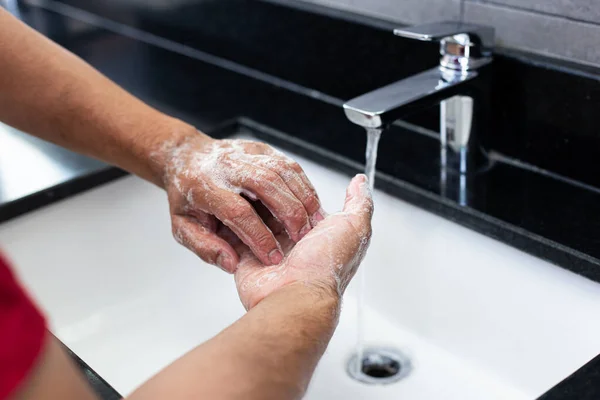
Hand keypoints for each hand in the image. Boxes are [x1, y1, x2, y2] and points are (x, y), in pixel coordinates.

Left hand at [160, 133, 323, 272]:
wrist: (187, 157)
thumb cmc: (187, 197)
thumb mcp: (182, 227)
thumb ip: (205, 247)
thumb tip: (232, 264)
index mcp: (204, 187)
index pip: (237, 211)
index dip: (258, 235)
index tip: (273, 257)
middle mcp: (226, 166)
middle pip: (265, 184)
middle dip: (289, 213)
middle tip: (302, 238)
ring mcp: (245, 153)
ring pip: (281, 170)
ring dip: (302, 197)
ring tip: (314, 222)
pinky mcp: (261, 148)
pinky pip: (288, 165)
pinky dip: (304, 185)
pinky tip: (311, 205)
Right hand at [232, 174, 372, 309]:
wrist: (296, 296)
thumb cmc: (326, 266)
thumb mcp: (354, 227)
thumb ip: (359, 203)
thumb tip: (360, 181)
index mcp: (317, 232)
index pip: (303, 200)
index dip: (296, 187)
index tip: (288, 177)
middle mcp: (293, 240)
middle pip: (276, 205)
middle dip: (270, 194)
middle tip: (264, 187)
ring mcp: (268, 247)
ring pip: (254, 213)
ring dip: (251, 204)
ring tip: (247, 193)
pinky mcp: (247, 255)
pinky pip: (233, 233)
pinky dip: (232, 222)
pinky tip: (232, 209)